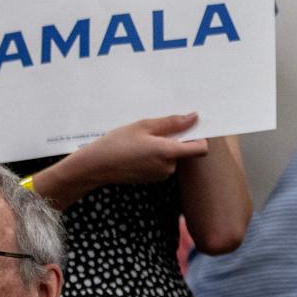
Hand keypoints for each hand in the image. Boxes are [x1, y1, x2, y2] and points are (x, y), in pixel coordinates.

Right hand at [78, 113, 207, 185]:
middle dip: (176, 138)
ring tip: (143, 139)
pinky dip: (157, 154)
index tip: (191, 126)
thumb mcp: (144, 126)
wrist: (95, 167)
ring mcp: (160, 175)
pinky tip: (139, 149)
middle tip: (156, 129)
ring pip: (173, 156)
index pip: (200, 148)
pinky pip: (163, 163)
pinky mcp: (152, 178)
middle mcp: (168, 167)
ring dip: (165, 146)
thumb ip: (172, 122)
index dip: (200, 136)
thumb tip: (194, 117)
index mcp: (168, 153)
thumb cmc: (117, 143)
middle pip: (185, 150)